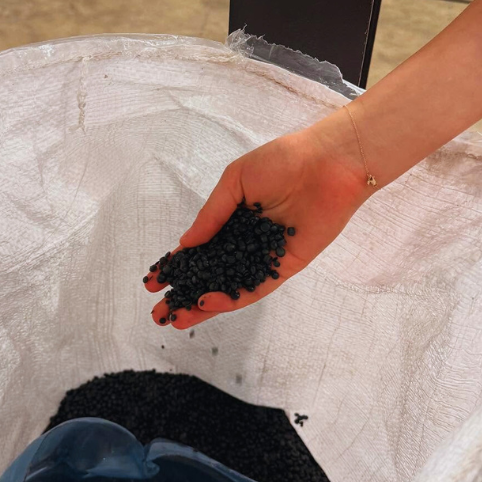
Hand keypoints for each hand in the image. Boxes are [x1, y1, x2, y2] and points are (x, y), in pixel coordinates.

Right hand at [145, 123, 370, 329]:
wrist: (329, 163)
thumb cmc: (283, 161)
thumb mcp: (235, 181)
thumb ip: (211, 215)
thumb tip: (186, 243)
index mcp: (231, 220)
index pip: (198, 249)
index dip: (176, 266)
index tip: (153, 281)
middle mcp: (245, 241)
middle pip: (210, 274)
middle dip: (184, 294)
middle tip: (159, 313)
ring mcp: (264, 256)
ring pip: (229, 287)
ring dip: (204, 305)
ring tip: (178, 319)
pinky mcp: (285, 266)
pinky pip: (256, 287)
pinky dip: (232, 298)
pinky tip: (209, 303)